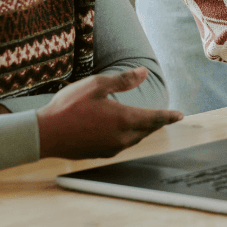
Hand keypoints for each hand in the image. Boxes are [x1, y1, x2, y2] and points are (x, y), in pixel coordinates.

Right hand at [36, 68, 182, 159]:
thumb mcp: (96, 85)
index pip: (155, 118)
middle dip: (156, 122)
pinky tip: (122, 131)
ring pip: (135, 139)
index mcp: (124, 119)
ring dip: (143, 130)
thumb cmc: (69, 106)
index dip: (169, 116)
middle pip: (146, 130)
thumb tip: (144, 72)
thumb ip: (123, 80)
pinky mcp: (100, 154)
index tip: (180, 115)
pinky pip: (121, 145)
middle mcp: (121, 137)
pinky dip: (128, 137)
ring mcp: (110, 148)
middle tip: (165, 116)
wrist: (45, 134)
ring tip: (146, 122)